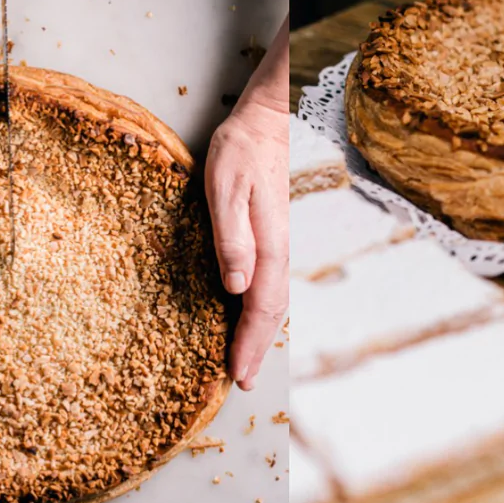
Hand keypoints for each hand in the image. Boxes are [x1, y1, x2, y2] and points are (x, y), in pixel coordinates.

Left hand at [206, 18, 289, 390]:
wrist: (266, 119)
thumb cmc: (240, 149)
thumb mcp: (225, 187)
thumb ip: (231, 237)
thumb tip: (236, 287)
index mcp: (269, 245)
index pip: (261, 307)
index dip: (249, 342)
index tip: (237, 374)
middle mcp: (278, 251)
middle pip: (273, 312)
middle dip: (258, 348)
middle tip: (243, 383)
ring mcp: (278, 244)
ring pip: (274, 301)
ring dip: (262, 334)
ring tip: (249, 362)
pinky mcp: (271, 237)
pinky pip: (271, 286)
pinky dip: (262, 311)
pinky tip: (251, 317)